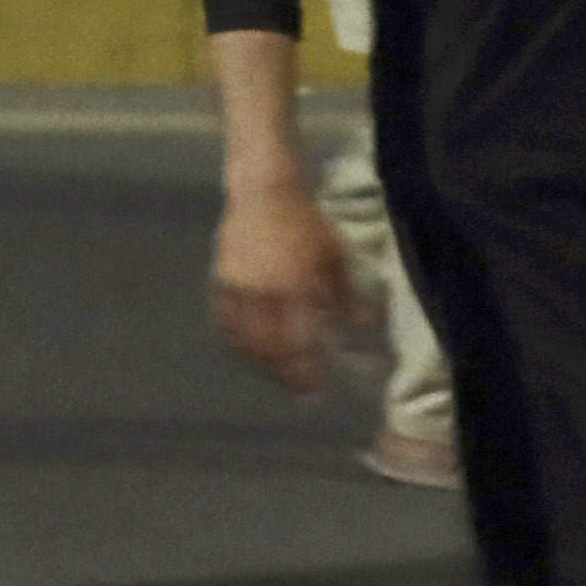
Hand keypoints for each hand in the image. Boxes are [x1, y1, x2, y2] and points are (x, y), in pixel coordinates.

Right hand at [211, 177, 361, 395]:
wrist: (263, 190)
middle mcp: (265, 289)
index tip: (319, 389)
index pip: (302, 339)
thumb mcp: (335, 253)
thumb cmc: (306, 222)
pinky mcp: (220, 282)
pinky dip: (237, 344)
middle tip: (301, 395)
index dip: (309, 368)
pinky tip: (249, 355)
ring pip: (247, 341)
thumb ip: (347, 292)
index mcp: (296, 282)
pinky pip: (225, 324)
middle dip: (287, 376)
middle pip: (273, 347)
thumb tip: (364, 325)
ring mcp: (238, 287)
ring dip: (263, 366)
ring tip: (278, 379)